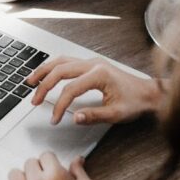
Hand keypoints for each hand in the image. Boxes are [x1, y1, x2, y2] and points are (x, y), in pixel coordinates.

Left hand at [3, 153, 108, 179]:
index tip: (50, 167)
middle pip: (29, 163)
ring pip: (14, 175)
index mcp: (56, 175)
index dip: (50, 162)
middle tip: (43, 179)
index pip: (45, 155)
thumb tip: (77, 159)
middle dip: (37, 169)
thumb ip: (78, 170)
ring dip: (23, 178)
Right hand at [26, 56, 163, 124]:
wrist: (148, 93)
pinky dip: (53, 67)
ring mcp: (91, 62)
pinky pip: (67, 61)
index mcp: (99, 74)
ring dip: (44, 71)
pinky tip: (46, 74)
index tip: (54, 119)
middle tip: (34, 100)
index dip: (59, 105)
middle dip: (44, 85)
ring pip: (61, 61)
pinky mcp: (91, 64)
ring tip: (30, 81)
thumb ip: (94, 116)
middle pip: (60, 70)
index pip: (70, 89)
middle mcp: (93, 64)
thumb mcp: (116, 114)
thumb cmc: (136, 102)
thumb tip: (75, 118)